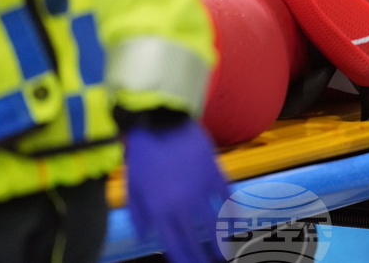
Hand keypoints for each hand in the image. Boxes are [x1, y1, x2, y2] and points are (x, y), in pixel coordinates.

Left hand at [125, 118, 229, 262]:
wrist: (159, 120)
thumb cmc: (142, 152)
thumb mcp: (132, 184)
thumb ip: (137, 213)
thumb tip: (144, 235)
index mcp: (159, 209)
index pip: (173, 243)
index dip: (183, 258)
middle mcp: (181, 204)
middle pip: (194, 238)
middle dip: (202, 256)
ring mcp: (200, 189)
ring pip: (213, 222)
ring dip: (221, 240)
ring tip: (225, 252)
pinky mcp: (214, 173)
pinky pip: (226, 197)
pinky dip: (233, 211)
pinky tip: (236, 222)